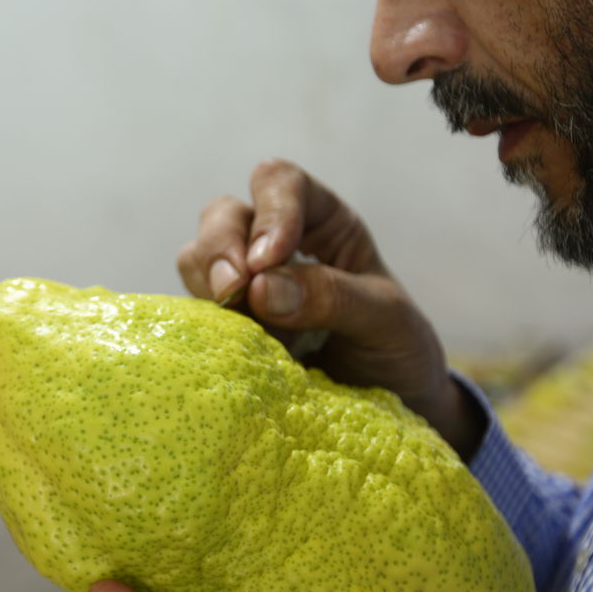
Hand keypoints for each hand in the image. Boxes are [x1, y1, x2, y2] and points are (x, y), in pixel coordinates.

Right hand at [177, 158, 483, 455]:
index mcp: (325, 223)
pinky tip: (229, 347)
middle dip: (221, 246)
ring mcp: (247, 286)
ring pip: (197, 256)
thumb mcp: (387, 321)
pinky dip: (203, 323)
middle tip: (233, 292)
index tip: (268, 259)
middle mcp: (278, 244)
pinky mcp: (228, 327)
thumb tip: (262, 286)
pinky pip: (195, 309)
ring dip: (208, 285)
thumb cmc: (397, 352)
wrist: (395, 407)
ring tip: (238, 327)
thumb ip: (333, 296)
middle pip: (226, 213)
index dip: (270, 210)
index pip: (283, 184)